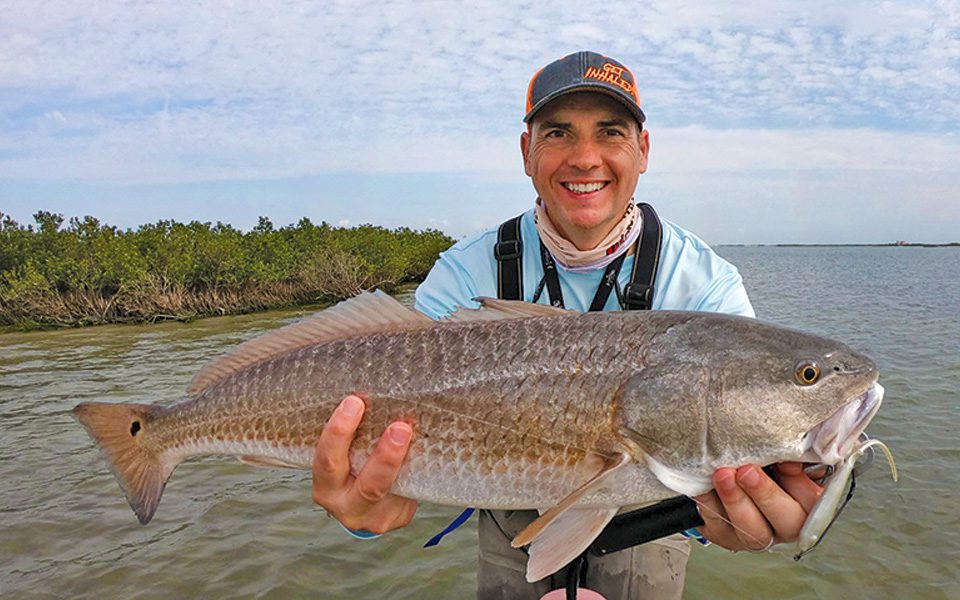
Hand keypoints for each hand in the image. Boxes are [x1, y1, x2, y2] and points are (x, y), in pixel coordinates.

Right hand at [312, 395, 417, 533]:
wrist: (361, 505)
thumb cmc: (349, 467)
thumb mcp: (341, 456)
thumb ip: (351, 436)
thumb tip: (369, 390)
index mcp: (326, 486)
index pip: (327, 460)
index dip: (338, 432)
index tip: (354, 402)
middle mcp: (347, 507)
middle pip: (368, 486)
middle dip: (386, 458)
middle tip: (400, 427)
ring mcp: (376, 518)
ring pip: (395, 492)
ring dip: (409, 463)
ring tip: (417, 435)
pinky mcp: (398, 518)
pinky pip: (411, 493)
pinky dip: (419, 469)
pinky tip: (426, 448)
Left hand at [695, 462, 823, 550]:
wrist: (727, 469)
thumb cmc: (761, 462)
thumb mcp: (779, 455)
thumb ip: (790, 455)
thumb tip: (789, 460)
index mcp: (806, 505)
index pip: (814, 502)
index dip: (800, 484)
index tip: (784, 463)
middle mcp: (783, 526)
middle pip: (787, 522)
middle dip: (765, 495)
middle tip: (746, 471)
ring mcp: (753, 534)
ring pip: (751, 531)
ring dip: (735, 500)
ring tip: (722, 475)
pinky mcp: (724, 535)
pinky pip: (716, 526)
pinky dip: (709, 504)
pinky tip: (705, 485)